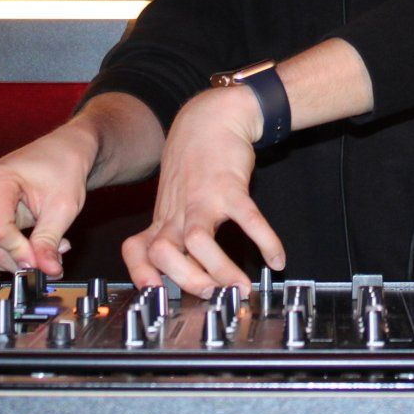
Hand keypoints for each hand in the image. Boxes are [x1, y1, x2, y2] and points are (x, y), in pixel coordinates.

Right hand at [0, 122, 97, 276]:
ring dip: (18, 257)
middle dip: (23, 257)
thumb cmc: (63, 168)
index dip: (20, 252)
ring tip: (49, 247)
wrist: (62, 152)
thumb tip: (48, 272)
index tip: (45, 263)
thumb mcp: (62, 207)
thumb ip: (49, 241)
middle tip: (54, 259)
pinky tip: (35, 243)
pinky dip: (12, 252)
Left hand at [121, 86, 285, 295]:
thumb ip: (176, 230)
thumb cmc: (194, 162)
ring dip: (221, 269)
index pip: (136, 250)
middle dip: (186, 281)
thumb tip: (188, 269)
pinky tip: (277, 259)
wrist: (211, 118)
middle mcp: (178, 211)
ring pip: (198, 240)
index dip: (141, 274)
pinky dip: (265, 241)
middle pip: (163, 252)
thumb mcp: (176, 197)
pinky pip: (247, 218)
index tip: (156, 293)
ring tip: (243, 286)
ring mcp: (202, 198)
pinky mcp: (230, 186)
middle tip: (212, 295)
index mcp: (164, 218)